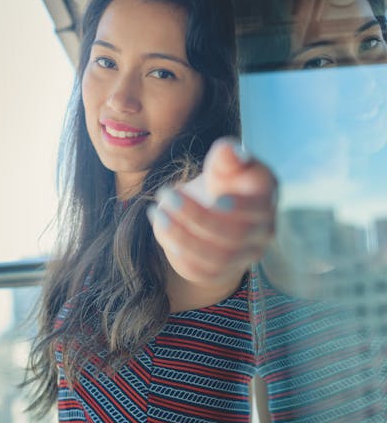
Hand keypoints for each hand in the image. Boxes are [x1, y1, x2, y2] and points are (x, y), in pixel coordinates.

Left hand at [147, 138, 277, 285]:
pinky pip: (202, 273)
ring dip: (182, 237)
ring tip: (157, 212)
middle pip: (234, 235)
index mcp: (265, 199)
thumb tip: (230, 149)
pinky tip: (162, 229)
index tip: (216, 198)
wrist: (213, 212)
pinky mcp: (222, 273)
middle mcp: (263, 231)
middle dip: (197, 217)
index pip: (259, 207)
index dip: (241, 207)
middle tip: (166, 195)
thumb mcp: (223, 165)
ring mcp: (244, 256)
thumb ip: (226, 157)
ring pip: (216, 258)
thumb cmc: (222, 182)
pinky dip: (179, 254)